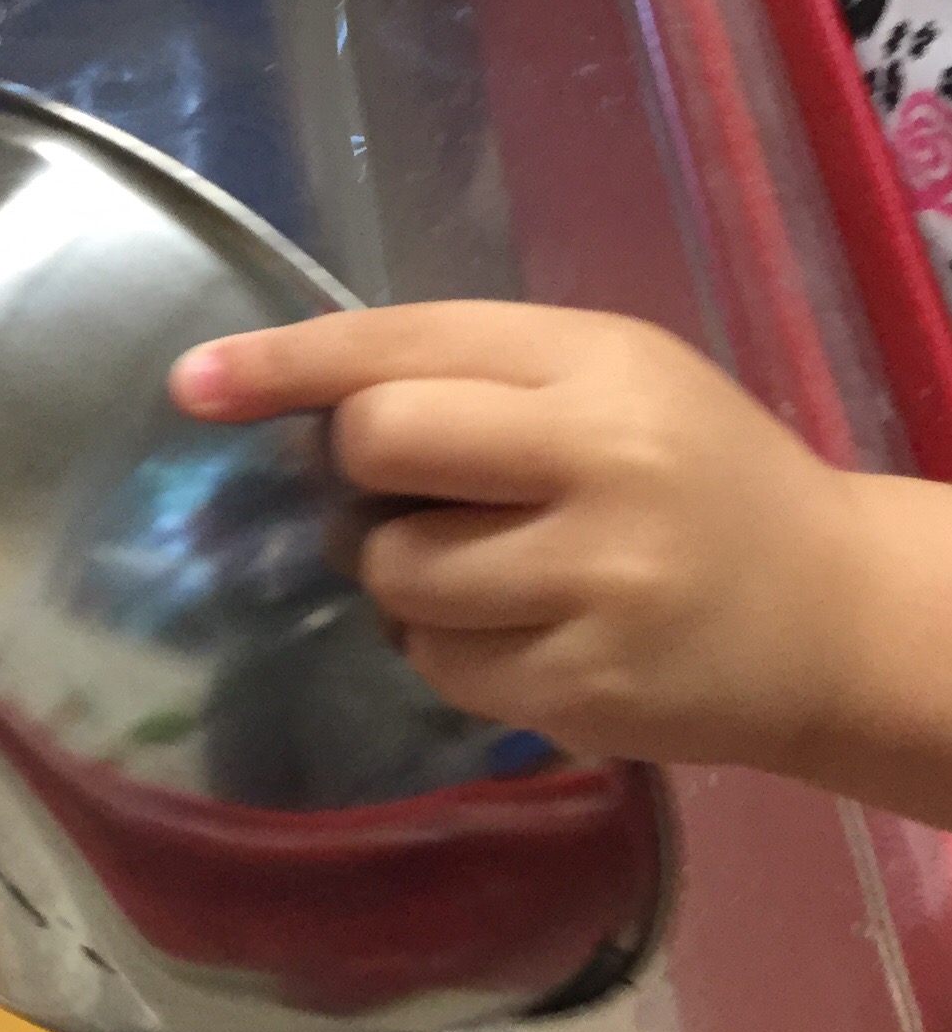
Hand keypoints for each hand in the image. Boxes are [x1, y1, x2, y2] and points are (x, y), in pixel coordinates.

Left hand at [167, 302, 883, 773]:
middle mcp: (599, 465)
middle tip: (411, 488)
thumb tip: (294, 390)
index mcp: (596, 367)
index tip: (193, 383)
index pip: (403, 346)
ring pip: (394, 570)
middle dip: (361, 472)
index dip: (284, 364)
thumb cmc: (696, 476)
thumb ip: (469, 370)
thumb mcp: (607, 380)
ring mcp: (595, 585)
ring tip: (484, 565)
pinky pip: (436, 662)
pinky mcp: (585, 686)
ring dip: (402, 572)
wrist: (838, 616)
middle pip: (378, 446)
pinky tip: (520, 628)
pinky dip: (447, 646)